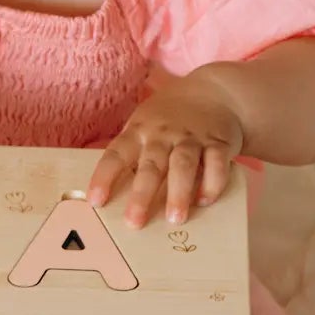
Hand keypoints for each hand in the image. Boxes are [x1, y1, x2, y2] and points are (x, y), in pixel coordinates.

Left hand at [87, 72, 245, 227]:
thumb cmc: (169, 118)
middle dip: (142, 195)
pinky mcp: (218, 142)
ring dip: (179, 193)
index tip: (96, 201)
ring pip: (183, 165)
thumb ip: (131, 154)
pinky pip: (216, 164)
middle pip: (151, 166)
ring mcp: (191, 138)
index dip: (104, 177)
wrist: (213, 92)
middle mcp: (163, 134)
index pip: (116, 154)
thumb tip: (112, 193)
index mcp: (138, 131)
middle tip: (135, 222)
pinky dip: (212, 183)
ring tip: (175, 218)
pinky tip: (205, 200)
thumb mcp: (143, 125)